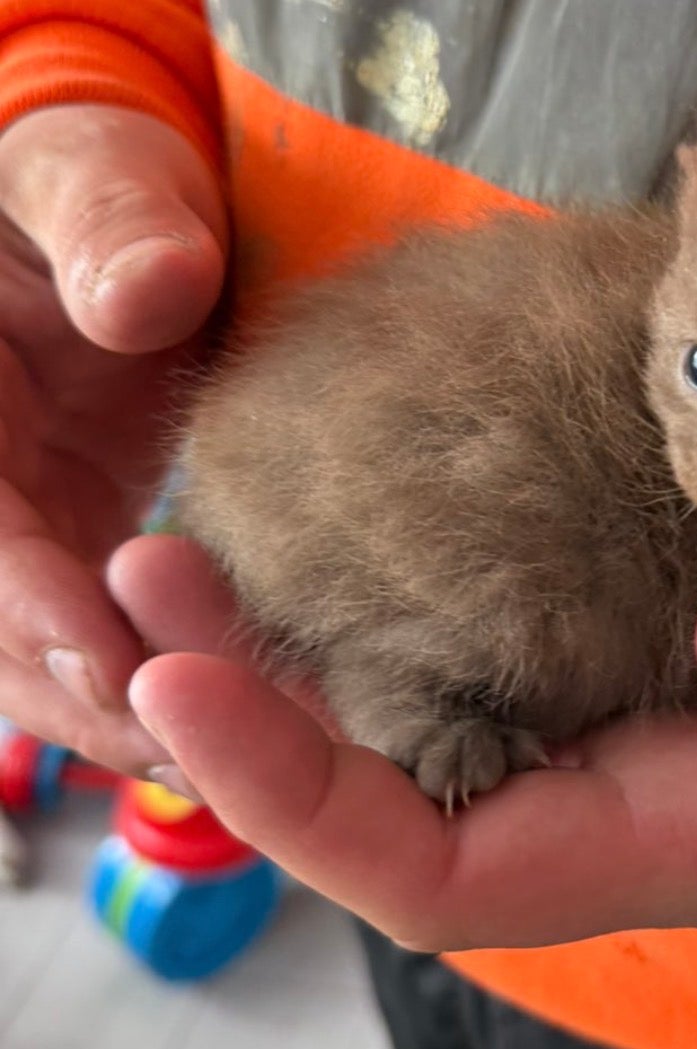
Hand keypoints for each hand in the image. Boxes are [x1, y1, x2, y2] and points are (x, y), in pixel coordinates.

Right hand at [0, 105, 226, 771]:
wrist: (123, 215)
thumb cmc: (104, 177)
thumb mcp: (102, 171)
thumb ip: (115, 219)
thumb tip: (150, 291)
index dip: (27, 605)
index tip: (119, 671)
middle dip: (76, 696)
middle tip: (189, 766)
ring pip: (25, 651)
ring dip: (111, 714)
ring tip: (216, 775)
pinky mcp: (50, 548)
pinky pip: (77, 632)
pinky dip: (137, 681)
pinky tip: (217, 725)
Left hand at [112, 535, 696, 948]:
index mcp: (692, 842)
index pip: (447, 871)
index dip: (304, 801)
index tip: (188, 691)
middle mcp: (641, 769)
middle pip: (401, 768)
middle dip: (257, 693)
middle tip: (147, 569)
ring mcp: (656, 685)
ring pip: (444, 673)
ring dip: (314, 609)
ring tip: (209, 511)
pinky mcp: (689, 598)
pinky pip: (526, 581)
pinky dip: (434, 537)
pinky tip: (388, 460)